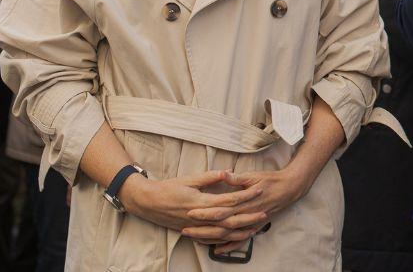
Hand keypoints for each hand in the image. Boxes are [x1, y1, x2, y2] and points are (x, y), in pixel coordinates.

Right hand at [122, 170, 263, 233]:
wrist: (147, 202)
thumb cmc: (168, 188)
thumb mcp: (189, 179)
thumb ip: (209, 177)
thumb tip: (228, 171)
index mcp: (201, 202)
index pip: (229, 200)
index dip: (246, 195)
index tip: (260, 189)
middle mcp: (201, 217)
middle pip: (230, 220)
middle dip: (249, 217)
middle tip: (265, 212)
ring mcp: (196, 227)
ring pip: (223, 233)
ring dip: (240, 231)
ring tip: (255, 228)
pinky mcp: (192, 232)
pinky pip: (211, 240)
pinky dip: (224, 241)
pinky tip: (234, 239)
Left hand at [181, 168, 310, 252]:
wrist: (289, 189)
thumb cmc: (270, 180)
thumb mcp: (253, 175)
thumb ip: (237, 178)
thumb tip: (224, 174)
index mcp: (244, 201)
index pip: (220, 209)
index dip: (205, 212)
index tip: (190, 213)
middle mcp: (246, 215)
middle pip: (221, 225)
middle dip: (202, 228)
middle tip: (185, 229)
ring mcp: (251, 223)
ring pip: (228, 235)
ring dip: (211, 238)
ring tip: (195, 239)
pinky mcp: (255, 227)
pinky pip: (240, 240)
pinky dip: (229, 246)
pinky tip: (217, 250)